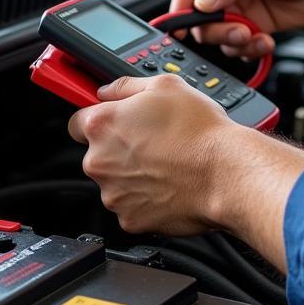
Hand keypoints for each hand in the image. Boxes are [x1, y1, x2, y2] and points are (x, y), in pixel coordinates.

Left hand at [68, 74, 303, 267]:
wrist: (225, 173)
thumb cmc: (200, 131)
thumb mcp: (166, 85)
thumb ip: (125, 86)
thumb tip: (107, 90)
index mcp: (102, 125)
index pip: (78, 121)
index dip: (99, 120)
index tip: (114, 123)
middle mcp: (100, 161)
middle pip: (98, 153)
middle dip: (120, 149)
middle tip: (153, 142)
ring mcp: (113, 194)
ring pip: (116, 182)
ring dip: (133, 174)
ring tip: (167, 163)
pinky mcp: (130, 219)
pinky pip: (132, 206)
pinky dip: (147, 198)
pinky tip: (169, 184)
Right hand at [170, 0, 303, 58]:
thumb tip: (203, 2)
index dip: (181, 3)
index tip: (181, 25)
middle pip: (200, 14)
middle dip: (215, 29)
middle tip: (236, 31)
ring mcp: (239, 6)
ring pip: (217, 34)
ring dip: (234, 41)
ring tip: (254, 36)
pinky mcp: (252, 25)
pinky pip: (238, 44)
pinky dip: (248, 49)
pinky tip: (265, 41)